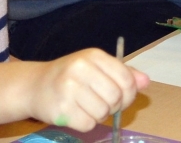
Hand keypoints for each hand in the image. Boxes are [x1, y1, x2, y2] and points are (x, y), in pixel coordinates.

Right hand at [26, 49, 149, 131]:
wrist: (34, 86)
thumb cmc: (70, 76)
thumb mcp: (96, 68)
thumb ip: (123, 74)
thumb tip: (146, 81)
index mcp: (93, 55)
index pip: (127, 80)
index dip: (129, 94)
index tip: (120, 97)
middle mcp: (80, 68)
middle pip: (116, 98)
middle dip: (113, 106)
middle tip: (101, 103)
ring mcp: (69, 89)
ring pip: (103, 113)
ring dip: (99, 116)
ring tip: (86, 106)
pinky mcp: (62, 110)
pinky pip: (88, 125)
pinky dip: (85, 123)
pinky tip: (75, 113)